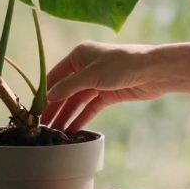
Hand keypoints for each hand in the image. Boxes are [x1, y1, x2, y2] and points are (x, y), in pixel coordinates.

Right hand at [40, 41, 167, 132]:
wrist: (154, 72)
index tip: (35, 109)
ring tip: (56, 133)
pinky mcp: (107, 94)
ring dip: (67, 116)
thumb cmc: (122, 65)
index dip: (45, 92)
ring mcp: (97, 82)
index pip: (55, 76)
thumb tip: (49, 97)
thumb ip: (69, 87)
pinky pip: (90, 108)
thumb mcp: (91, 75)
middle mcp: (85, 67)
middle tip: (43, 126)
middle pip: (65, 90)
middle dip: (55, 108)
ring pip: (77, 101)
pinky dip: (81, 118)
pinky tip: (72, 129)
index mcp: (79, 55)